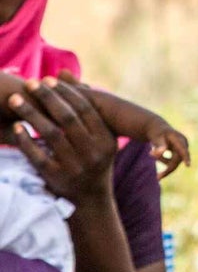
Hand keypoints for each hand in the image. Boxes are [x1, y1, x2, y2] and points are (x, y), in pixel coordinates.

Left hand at [8, 75, 116, 202]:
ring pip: (50, 134)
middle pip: (67, 118)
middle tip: (29, 83)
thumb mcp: (99, 136)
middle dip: (46, 98)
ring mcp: (75, 166)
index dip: (66, 92)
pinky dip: (26, 140)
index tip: (48, 79)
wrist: (91, 199)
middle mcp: (93, 153)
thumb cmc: (94, 159)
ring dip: (31, 114)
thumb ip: (84, 107)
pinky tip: (16, 127)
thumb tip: (63, 72)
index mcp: (106, 140)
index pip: (85, 109)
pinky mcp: (57, 178)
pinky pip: (38, 156)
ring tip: (15, 99)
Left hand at [145, 117, 190, 178]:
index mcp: (178, 138)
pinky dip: (164, 160)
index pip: (182, 149)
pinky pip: (173, 162)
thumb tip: (160, 152)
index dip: (185, 157)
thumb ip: (159, 145)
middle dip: (166, 167)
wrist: (158, 129)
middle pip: (177, 160)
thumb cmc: (156, 133)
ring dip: (162, 160)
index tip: (188, 165)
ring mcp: (183, 149)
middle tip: (157, 177)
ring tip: (151, 152)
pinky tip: (155, 152)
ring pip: (174, 162)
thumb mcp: (156, 138)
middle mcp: (184, 144)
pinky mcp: (180, 153)